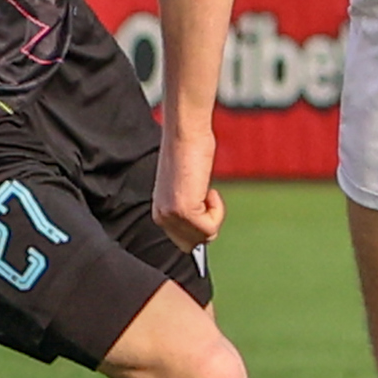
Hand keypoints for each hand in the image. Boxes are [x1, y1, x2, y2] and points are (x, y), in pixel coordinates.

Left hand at [152, 137, 224, 252]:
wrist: (186, 133)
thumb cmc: (190, 152)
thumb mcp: (187, 187)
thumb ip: (190, 207)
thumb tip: (203, 229)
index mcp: (160, 212)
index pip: (183, 241)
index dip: (200, 229)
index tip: (206, 210)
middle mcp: (161, 217)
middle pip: (193, 244)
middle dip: (208, 225)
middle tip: (208, 198)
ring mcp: (171, 215)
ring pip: (204, 237)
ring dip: (214, 216)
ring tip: (207, 192)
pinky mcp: (184, 211)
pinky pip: (210, 228)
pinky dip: (218, 211)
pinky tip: (210, 191)